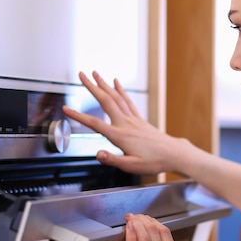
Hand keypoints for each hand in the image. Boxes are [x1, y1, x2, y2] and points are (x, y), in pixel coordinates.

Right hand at [62, 71, 185, 175]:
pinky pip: (128, 100)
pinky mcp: (140, 119)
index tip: (66, 109)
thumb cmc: (154, 162)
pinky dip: (120, 89)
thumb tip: (98, 154)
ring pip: (116, 97)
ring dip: (104, 84)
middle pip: (106, 101)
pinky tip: (116, 82)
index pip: (95, 124)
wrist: (174, 154)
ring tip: (95, 74)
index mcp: (120, 136)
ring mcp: (133, 119)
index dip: (79, 116)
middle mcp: (126, 124)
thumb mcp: (132, 166)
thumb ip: (113, 160)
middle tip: (81, 74)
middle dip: (92, 87)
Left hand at [122, 214, 181, 240]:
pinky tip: (128, 228)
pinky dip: (131, 237)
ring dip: (136, 224)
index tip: (146, 219)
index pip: (165, 234)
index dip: (154, 222)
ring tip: (130, 218)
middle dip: (144, 219)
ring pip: (144, 239)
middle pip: (154, 233)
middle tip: (136, 216)